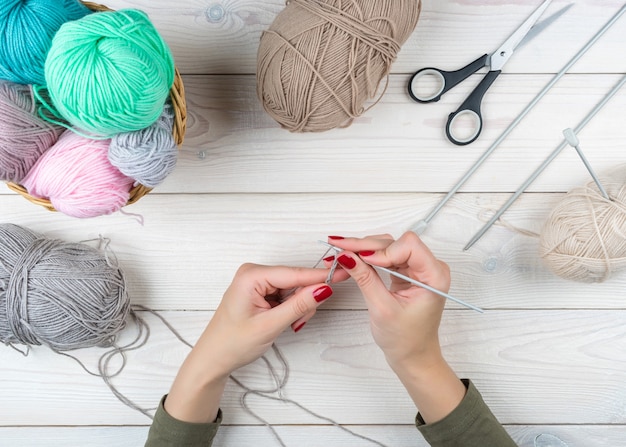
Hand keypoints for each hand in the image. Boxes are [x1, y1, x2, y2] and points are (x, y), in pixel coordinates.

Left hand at [164, 263, 345, 422]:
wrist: (213, 359)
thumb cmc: (232, 343)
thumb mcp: (270, 325)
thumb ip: (299, 305)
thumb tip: (323, 288)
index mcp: (251, 276)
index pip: (294, 273)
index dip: (320, 276)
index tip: (343, 273)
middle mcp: (254, 273)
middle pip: (296, 280)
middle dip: (303, 301)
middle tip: (298, 322)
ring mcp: (257, 282)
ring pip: (293, 289)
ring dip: (297, 308)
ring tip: (287, 325)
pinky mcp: (260, 291)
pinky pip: (286, 295)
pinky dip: (290, 309)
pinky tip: (283, 321)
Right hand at [327, 232, 465, 422]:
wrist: (413, 356)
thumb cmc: (406, 340)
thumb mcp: (382, 309)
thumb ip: (365, 279)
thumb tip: (345, 256)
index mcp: (434, 276)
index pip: (408, 245)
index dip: (382, 250)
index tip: (361, 260)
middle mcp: (428, 267)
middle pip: (394, 242)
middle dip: (365, 246)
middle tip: (337, 248)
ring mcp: (417, 268)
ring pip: (386, 246)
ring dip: (362, 250)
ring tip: (339, 254)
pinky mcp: (406, 271)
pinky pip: (385, 256)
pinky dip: (366, 258)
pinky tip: (349, 259)